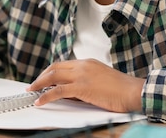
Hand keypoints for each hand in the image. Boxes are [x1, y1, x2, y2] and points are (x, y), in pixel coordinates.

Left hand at [27, 59, 144, 112]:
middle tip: (33, 85)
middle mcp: (83, 65)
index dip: (50, 72)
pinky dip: (46, 96)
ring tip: (31, 91)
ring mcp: (82, 75)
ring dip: (39, 84)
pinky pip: (58, 91)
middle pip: (54, 68)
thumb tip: (68, 92)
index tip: (43, 79)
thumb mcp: (100, 80)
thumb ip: (84, 83)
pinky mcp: (82, 87)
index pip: (63, 64)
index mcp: (87, 62)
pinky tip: (40, 101)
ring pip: (53, 76)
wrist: (134, 91)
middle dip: (41, 77)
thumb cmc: (122, 89)